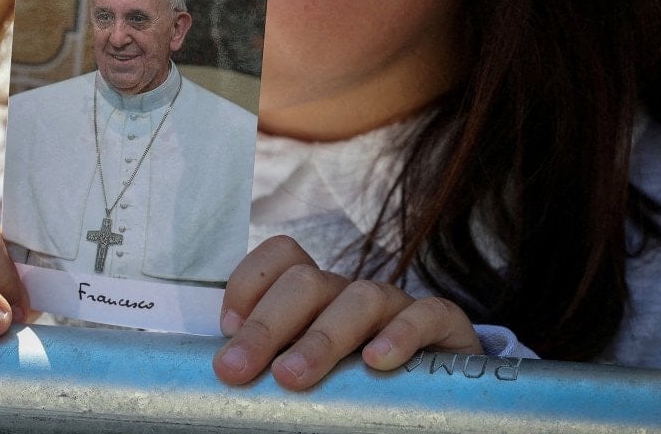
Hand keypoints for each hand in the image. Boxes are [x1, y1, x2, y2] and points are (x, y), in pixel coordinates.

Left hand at [213, 235, 481, 389]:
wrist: (431, 404)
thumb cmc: (354, 391)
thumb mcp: (307, 377)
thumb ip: (271, 369)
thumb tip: (217, 389)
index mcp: (315, 298)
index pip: (281, 257)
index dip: (248, 282)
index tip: (225, 329)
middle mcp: (350, 294)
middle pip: (306, 281)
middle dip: (265, 325)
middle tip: (235, 369)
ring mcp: (397, 306)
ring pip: (360, 297)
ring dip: (321, 337)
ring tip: (292, 377)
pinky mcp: (443, 326)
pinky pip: (428, 314)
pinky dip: (402, 334)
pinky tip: (378, 362)